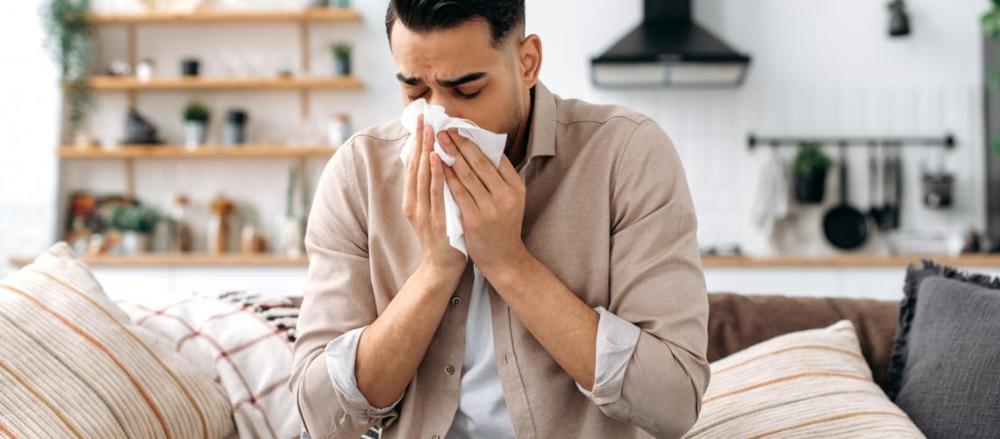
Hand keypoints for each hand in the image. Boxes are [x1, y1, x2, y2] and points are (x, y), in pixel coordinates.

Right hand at [402, 116, 466, 281]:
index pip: (412, 166)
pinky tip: (439, 157)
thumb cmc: (443, 237)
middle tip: (423, 118)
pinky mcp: (434, 220)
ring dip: (427, 151)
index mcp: (412, 200)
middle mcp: (413, 203)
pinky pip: (435, 192)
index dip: (415, 143)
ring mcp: (423, 212)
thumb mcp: (433, 210)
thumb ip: (432, 190)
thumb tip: (439, 164)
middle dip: (419, 141)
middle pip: (415, 166)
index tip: (420, 122)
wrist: (441, 268)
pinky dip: (436, 173)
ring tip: (430, 130)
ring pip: (423, 176)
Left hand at [437, 128, 529, 277]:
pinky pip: (457, 192)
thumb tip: (482, 149)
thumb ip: (500, 178)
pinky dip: (446, 176)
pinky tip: (437, 164)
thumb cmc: (503, 225)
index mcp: (516, 187)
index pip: (496, 157)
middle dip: (461, 143)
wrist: (503, 258)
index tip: (462, 128)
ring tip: (439, 140)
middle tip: (446, 128)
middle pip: (480, 163)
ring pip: (467, 175)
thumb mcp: (511, 199)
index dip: (477, 141)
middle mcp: (505, 196)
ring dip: (451, 154)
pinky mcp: (474, 219)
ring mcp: (490, 208)